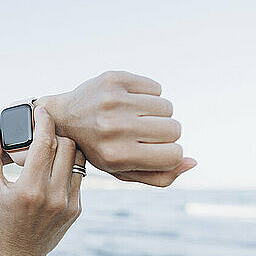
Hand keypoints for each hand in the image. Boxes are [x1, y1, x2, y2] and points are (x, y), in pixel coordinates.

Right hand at [0, 107, 84, 255]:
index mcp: (30, 190)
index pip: (45, 143)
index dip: (43, 121)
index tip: (40, 110)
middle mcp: (54, 196)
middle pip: (67, 145)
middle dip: (55, 133)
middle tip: (43, 131)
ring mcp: (69, 204)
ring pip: (78, 159)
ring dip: (66, 148)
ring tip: (51, 147)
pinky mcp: (77, 209)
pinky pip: (78, 176)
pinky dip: (68, 166)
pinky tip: (56, 167)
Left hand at [35, 71, 196, 186]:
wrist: (62, 118)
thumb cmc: (98, 149)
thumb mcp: (122, 171)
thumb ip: (159, 176)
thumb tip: (193, 162)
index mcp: (116, 155)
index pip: (173, 155)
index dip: (168, 153)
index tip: (151, 151)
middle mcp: (114, 128)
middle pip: (174, 129)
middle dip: (163, 133)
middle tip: (140, 134)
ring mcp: (113, 101)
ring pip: (167, 107)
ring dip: (156, 114)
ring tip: (133, 118)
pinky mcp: (114, 79)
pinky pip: (156, 87)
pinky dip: (147, 95)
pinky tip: (127, 103)